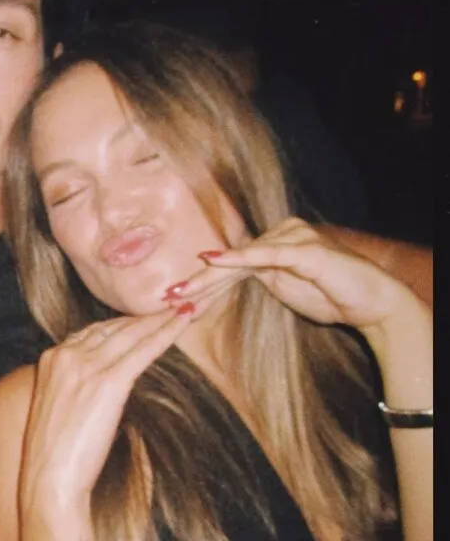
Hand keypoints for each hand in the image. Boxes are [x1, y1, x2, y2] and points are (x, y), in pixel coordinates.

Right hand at [21, 305, 196, 509]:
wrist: (50, 480)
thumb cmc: (55, 458)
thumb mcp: (59, 411)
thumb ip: (77, 388)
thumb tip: (105, 386)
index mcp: (51, 359)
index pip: (93, 332)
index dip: (122, 324)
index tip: (142, 318)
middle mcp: (65, 355)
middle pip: (113, 327)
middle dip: (144, 315)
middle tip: (172, 302)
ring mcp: (86, 366)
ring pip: (131, 333)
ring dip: (160, 318)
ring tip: (183, 306)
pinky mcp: (109, 381)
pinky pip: (143, 349)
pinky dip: (166, 332)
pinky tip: (182, 321)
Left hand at [167, 217, 411, 331]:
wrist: (373, 304)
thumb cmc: (332, 297)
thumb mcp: (285, 292)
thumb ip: (260, 282)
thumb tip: (227, 283)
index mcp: (271, 248)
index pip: (229, 267)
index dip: (201, 283)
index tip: (173, 299)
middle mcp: (278, 237)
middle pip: (230, 262)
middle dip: (198, 281)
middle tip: (166, 296)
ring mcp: (292, 239)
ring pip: (242, 258)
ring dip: (210, 276)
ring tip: (183, 290)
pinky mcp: (305, 250)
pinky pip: (267, 254)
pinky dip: (239, 258)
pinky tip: (214, 261)